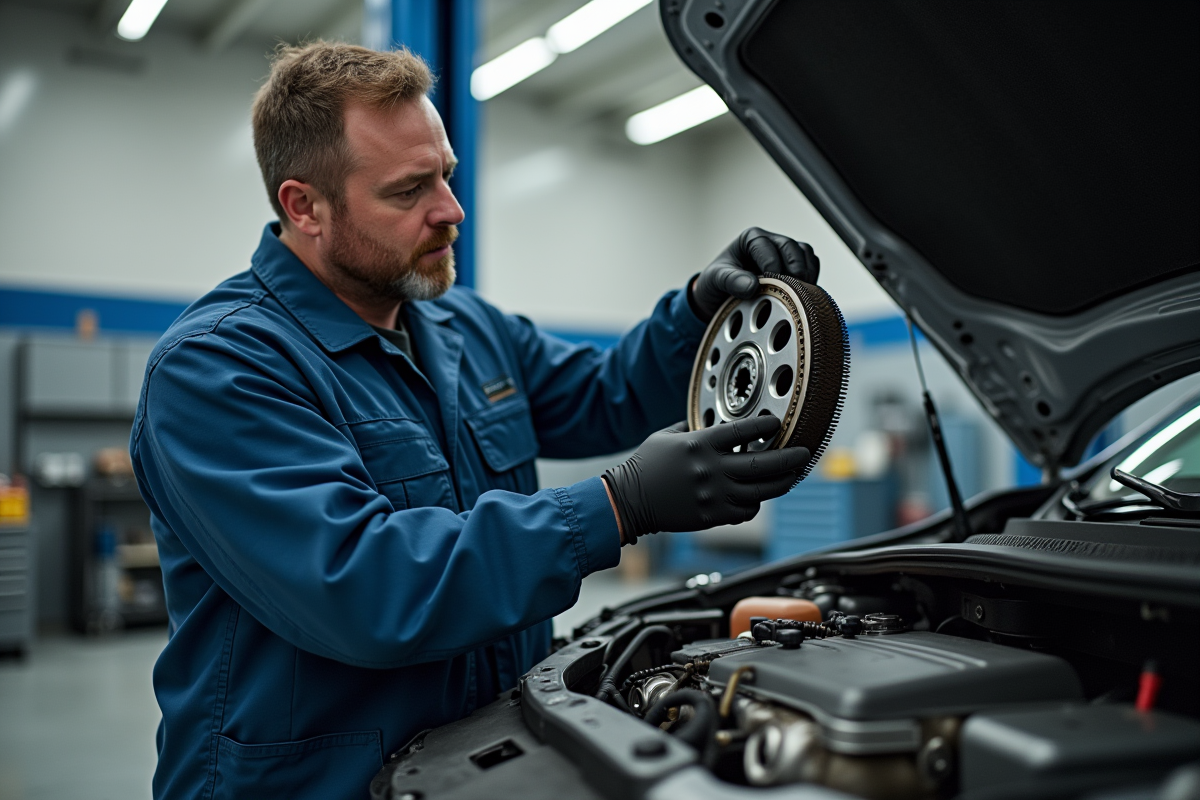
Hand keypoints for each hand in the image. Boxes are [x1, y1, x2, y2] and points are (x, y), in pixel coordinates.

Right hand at [602, 416, 809, 542]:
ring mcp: (713, 495)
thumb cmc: (645, 465)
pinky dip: (756, 504)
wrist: (629, 500)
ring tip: (793, 475)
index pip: (743, 431)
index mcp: (699, 444)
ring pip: (761, 491)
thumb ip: (692, 427)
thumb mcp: (666, 436)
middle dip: (789, 457)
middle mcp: (711, 469)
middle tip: (805, 452)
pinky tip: (758, 496)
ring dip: (782, 482)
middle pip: (762, 463)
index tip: (777, 423)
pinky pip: (746, 511)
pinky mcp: (712, 516)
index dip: (765, 425)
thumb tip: (713, 422)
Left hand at [690, 228, 819, 321]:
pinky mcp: (794, 266)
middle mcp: (770, 242)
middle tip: (794, 291)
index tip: (771, 283)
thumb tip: (752, 285)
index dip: (771, 264)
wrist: (719, 297)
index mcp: (751, 239)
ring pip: (805, 254)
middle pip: (791, 247)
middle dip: (795, 269)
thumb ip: (731, 280)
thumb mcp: (715, 280)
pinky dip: (812, 278)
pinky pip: (811, 266)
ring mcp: (784, 254)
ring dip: (807, 273)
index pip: (766, 245)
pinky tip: (806, 295)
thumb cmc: (715, 283)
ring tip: (802, 294)